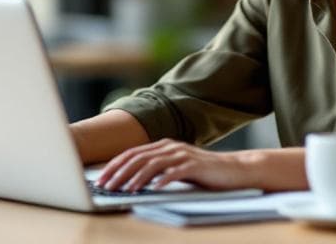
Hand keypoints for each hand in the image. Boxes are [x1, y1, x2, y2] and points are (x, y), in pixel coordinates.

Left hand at [95, 139, 251, 192]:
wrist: (234, 170)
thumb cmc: (203, 172)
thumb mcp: (175, 168)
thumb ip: (157, 170)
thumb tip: (131, 181)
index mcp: (163, 146)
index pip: (132, 154)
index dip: (115, 165)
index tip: (101, 179)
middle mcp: (171, 147)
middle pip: (138, 157)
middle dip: (119, 172)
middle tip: (106, 186)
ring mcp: (183, 154)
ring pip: (152, 164)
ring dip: (136, 177)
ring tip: (124, 189)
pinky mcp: (195, 165)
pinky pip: (174, 172)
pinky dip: (161, 179)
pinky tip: (152, 189)